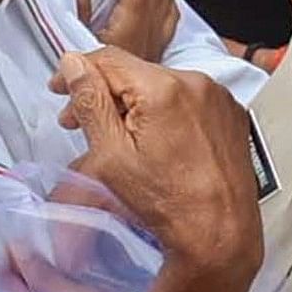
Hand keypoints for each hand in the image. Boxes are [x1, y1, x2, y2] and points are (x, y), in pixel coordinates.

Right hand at [52, 49, 261, 286]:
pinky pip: (188, 100)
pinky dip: (167, 113)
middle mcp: (196, 82)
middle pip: (135, 73)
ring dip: (135, 104)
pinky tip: (156, 143)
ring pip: (161, 86)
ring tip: (121, 139)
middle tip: (80, 124)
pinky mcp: (231, 113)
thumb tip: (73, 64)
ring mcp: (217, 97)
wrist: (220, 233)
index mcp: (162, 88)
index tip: (60, 91)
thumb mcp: (111, 156)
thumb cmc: (166, 203)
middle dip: (104, 95)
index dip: (77, 71)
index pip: (108, 58)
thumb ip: (90, 103)